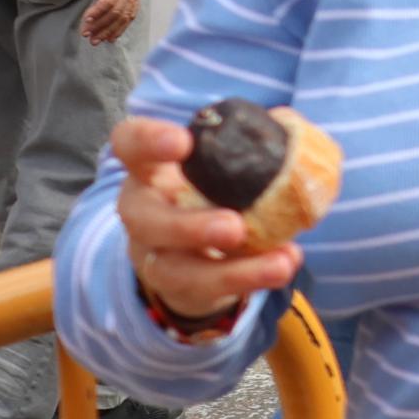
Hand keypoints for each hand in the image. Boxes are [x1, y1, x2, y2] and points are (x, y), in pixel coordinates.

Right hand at [84, 0, 144, 43]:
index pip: (131, 13)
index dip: (119, 28)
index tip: (108, 38)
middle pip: (123, 15)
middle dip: (108, 31)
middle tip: (94, 41)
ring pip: (115, 11)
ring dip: (100, 25)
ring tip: (87, 34)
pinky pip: (108, 0)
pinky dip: (97, 12)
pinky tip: (88, 20)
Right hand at [109, 114, 301, 334]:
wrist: (196, 246)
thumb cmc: (212, 188)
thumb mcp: (222, 163)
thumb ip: (250, 143)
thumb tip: (288, 128)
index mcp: (149, 167)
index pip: (129, 144)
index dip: (147, 141)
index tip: (183, 141)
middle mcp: (141, 209)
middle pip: (143, 220)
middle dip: (187, 227)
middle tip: (234, 227)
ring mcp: (152, 253)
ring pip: (174, 269)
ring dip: (230, 271)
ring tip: (280, 264)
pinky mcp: (176, 286)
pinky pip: (207, 290)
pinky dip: (251, 279)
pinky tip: (286, 265)